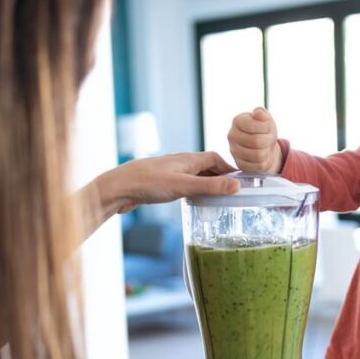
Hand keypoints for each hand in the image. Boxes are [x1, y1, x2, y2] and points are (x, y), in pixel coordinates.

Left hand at [83, 152, 236, 234]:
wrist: (118, 188)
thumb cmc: (149, 183)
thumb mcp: (184, 186)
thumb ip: (210, 186)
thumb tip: (237, 186)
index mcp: (188, 159)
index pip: (215, 159)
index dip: (229, 168)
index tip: (240, 180)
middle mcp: (180, 163)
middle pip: (206, 166)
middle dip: (220, 176)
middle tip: (231, 191)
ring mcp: (170, 172)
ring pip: (194, 175)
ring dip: (206, 183)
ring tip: (216, 197)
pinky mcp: (161, 183)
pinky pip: (183, 183)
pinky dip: (194, 189)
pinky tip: (192, 199)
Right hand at [228, 107, 283, 172]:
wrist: (264, 145)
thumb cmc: (264, 130)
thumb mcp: (266, 118)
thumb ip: (262, 114)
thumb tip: (258, 113)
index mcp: (237, 121)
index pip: (253, 126)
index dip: (266, 127)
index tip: (267, 127)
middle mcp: (232, 136)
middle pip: (257, 141)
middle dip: (268, 140)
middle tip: (269, 138)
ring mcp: (234, 151)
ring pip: (258, 155)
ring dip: (267, 151)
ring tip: (266, 147)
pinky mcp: (240, 164)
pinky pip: (258, 166)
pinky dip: (265, 161)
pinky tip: (263, 156)